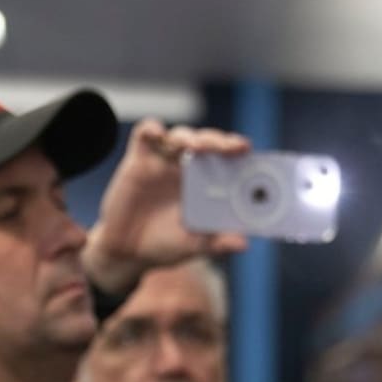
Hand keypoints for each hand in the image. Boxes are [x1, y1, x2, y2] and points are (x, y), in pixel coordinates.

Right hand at [82, 119, 250, 294]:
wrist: (132, 252)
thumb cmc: (168, 245)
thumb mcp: (197, 246)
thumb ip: (219, 242)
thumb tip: (244, 243)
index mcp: (209, 186)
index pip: (227, 161)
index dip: (238, 152)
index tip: (248, 151)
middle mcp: (189, 170)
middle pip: (207, 143)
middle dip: (220, 141)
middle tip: (231, 147)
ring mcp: (164, 163)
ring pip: (179, 136)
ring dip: (190, 137)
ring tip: (197, 147)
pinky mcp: (138, 161)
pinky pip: (144, 136)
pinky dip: (151, 129)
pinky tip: (158, 133)